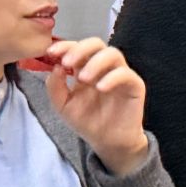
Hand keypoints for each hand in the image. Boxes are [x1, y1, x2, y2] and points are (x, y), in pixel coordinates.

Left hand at [46, 37, 150, 175]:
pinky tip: (101, 88)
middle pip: (96, 43)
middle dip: (80, 49)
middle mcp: (103, 67)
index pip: (76, 48)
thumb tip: (56, 67)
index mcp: (85, 68)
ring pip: (113, 53)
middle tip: (67, 62)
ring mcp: (120, 74)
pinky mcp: (134, 85)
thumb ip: (55, 87)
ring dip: (95, 62)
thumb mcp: (63, 106)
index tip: (51, 53)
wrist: (108, 143)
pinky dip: (112, 77)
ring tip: (83, 78)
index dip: (64, 46)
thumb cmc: (87, 122)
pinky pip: (126, 74)